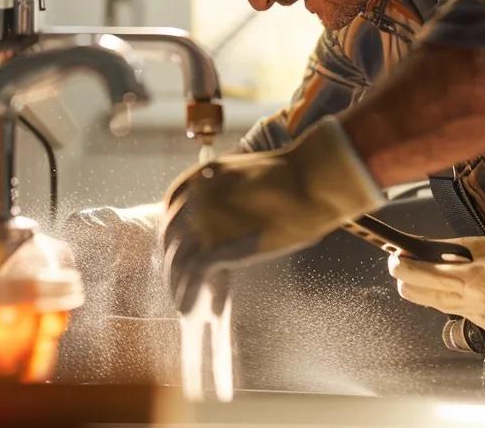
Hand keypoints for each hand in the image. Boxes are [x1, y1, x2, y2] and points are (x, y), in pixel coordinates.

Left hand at [163, 116, 383, 311]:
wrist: (313, 180)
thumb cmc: (293, 180)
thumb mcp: (247, 182)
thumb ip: (227, 197)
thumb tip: (225, 221)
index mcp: (199, 178)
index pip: (172, 215)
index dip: (172, 240)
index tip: (174, 258)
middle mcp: (194, 196)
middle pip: (171, 239)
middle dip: (172, 264)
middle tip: (175, 286)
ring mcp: (203, 218)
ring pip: (179, 258)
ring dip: (178, 283)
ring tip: (182, 304)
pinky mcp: (218, 240)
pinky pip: (196, 271)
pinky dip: (191, 291)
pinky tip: (191, 307)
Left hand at [389, 235, 484, 339]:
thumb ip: (456, 248)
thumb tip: (424, 246)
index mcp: (471, 278)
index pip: (418, 273)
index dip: (399, 264)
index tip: (394, 256)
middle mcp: (467, 301)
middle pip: (414, 294)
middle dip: (404, 278)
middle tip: (406, 264)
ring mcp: (472, 317)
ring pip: (430, 303)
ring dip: (422, 288)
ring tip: (428, 272)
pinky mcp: (479, 326)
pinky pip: (450, 310)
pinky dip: (444, 297)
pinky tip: (452, 286)